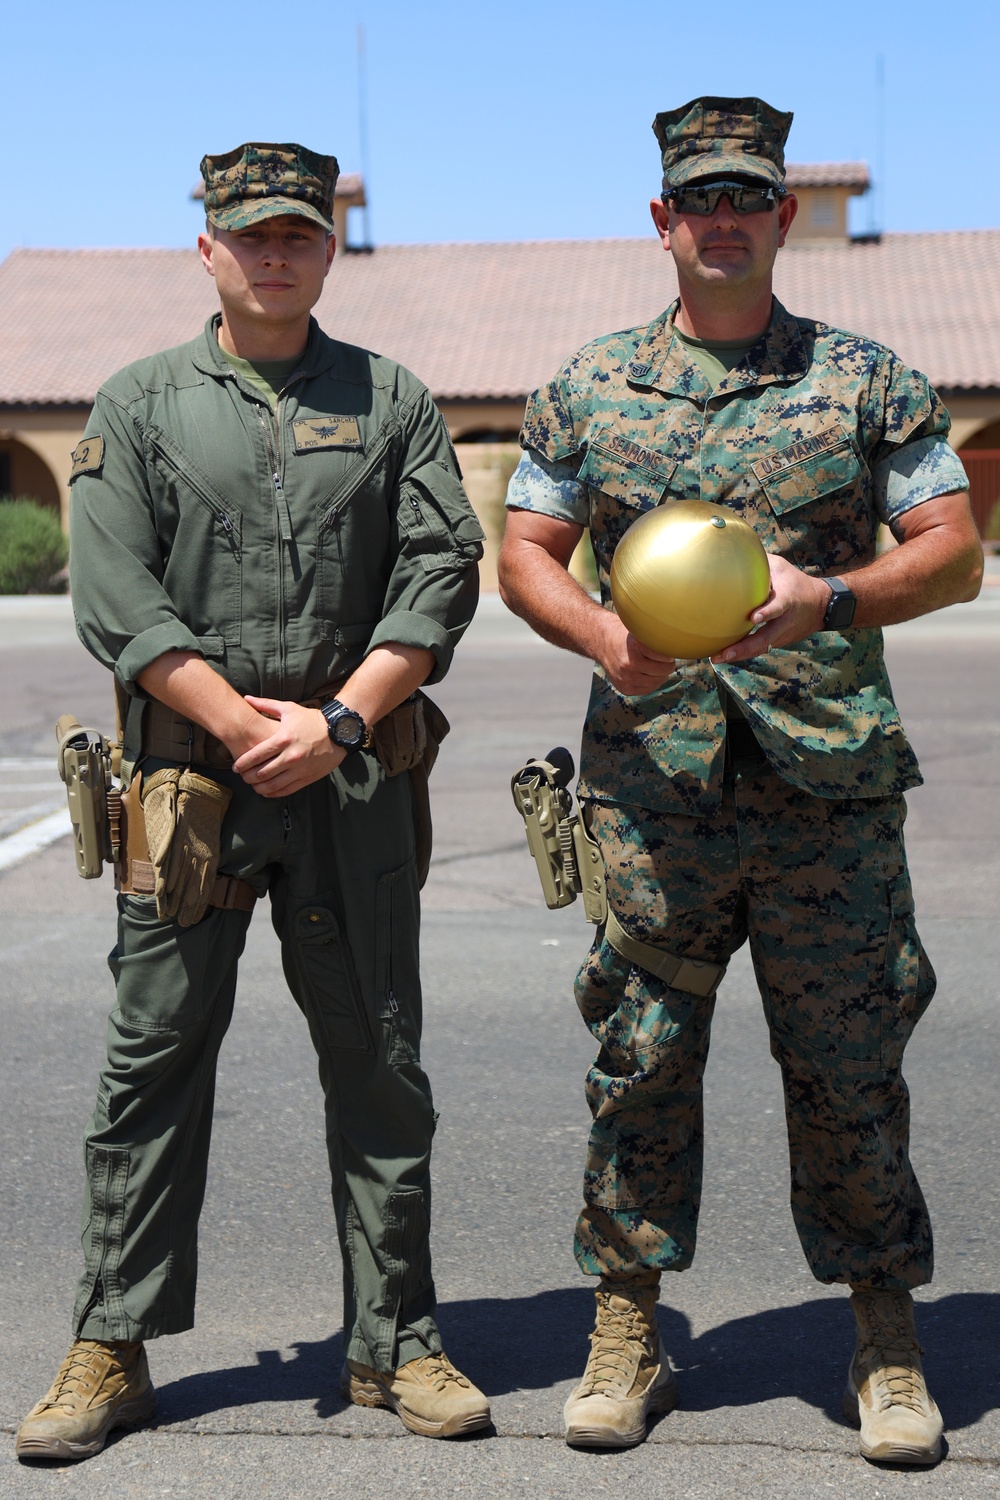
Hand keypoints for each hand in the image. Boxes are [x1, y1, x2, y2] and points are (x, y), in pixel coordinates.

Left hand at [232, 696, 345, 796]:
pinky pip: (286, 790)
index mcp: (283, 739)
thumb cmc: (312, 720)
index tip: (236, 766)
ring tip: (253, 784)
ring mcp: (300, 769)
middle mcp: (291, 756)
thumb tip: (246, 698)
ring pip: (272, 785)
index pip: (256, 756)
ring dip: (258, 787)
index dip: (242, 764)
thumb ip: (265, 705)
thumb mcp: (289, 709)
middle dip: (248, 777)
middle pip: (261, 773)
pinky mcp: (308, 778)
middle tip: (242, 776)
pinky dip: (273, 793)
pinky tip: (266, 791)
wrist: (339, 731)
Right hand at [599, 614, 676, 695]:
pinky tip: (646, 672)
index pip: (665, 656)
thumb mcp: (639, 630)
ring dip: (660, 673)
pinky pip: (650, 689)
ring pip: (659, 681)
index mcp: (634, 646)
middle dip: (668, 664)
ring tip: (654, 664)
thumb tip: (680, 643)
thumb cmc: (625, 635)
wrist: (602, 644)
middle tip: (663, 658)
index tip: (668, 649)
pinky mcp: (626, 689)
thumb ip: (655, 637)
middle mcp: (629, 664)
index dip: (670, 653)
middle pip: (664, 670)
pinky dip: (652, 681)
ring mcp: (627, 678)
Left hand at [712, 555, 828, 663]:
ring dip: (739, 655)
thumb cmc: (795, 581)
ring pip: (760, 648)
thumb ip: (760, 563)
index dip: (768, 612)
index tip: (754, 618)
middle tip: (723, 654)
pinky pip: (760, 648)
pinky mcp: (779, 642)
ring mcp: (783, 635)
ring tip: (716, 659)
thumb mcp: (781, 567)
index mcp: (788, 600)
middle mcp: (785, 621)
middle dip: (743, 648)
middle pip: (765, 638)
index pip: (778, 607)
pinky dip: (743, 653)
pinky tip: (722, 655)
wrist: (821, 605)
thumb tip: (733, 549)